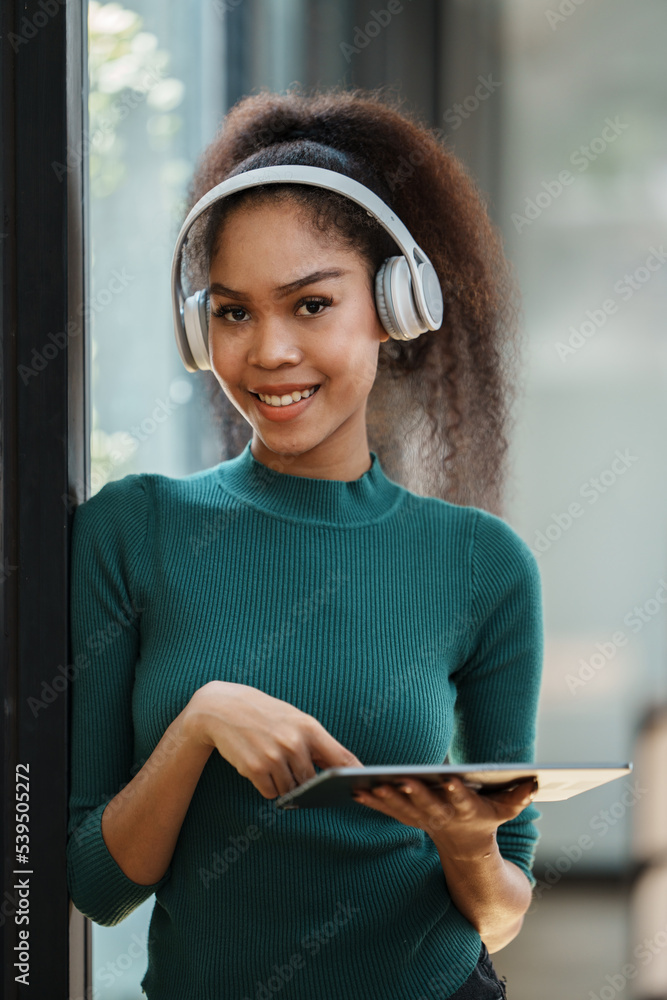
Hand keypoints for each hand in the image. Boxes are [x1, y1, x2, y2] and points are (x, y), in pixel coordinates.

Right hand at [183, 681, 362, 798]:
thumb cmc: (264, 713)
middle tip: (289, 768)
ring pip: (291, 791)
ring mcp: (275, 757)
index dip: (355, 775)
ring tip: (271, 761)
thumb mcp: (293, 718)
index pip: (341, 758)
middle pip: (313, 782)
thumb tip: (337, 770)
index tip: (365, 786)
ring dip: (284, 784)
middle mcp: (295, 743)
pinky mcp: (256, 769)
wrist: (223, 708)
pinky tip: (259, 767)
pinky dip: (267, 787)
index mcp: (309, 728)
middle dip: (306, 783)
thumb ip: (313, 742)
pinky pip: (271, 793)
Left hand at [351, 775, 537, 858]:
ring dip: (387, 799)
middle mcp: (444, 817)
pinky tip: (356, 790)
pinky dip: (373, 802)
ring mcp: (424, 820)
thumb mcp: (506, 809)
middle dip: (414, 793)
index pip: (463, 801)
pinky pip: (389, 811)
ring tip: (369, 785)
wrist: (467, 849)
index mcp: (468, 811)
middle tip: (401, 779)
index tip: (450, 780)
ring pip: (403, 809)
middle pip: (427, 805)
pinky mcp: (409, 819)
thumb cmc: (487, 818)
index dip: (457, 792)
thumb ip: (519, 795)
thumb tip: (535, 780)